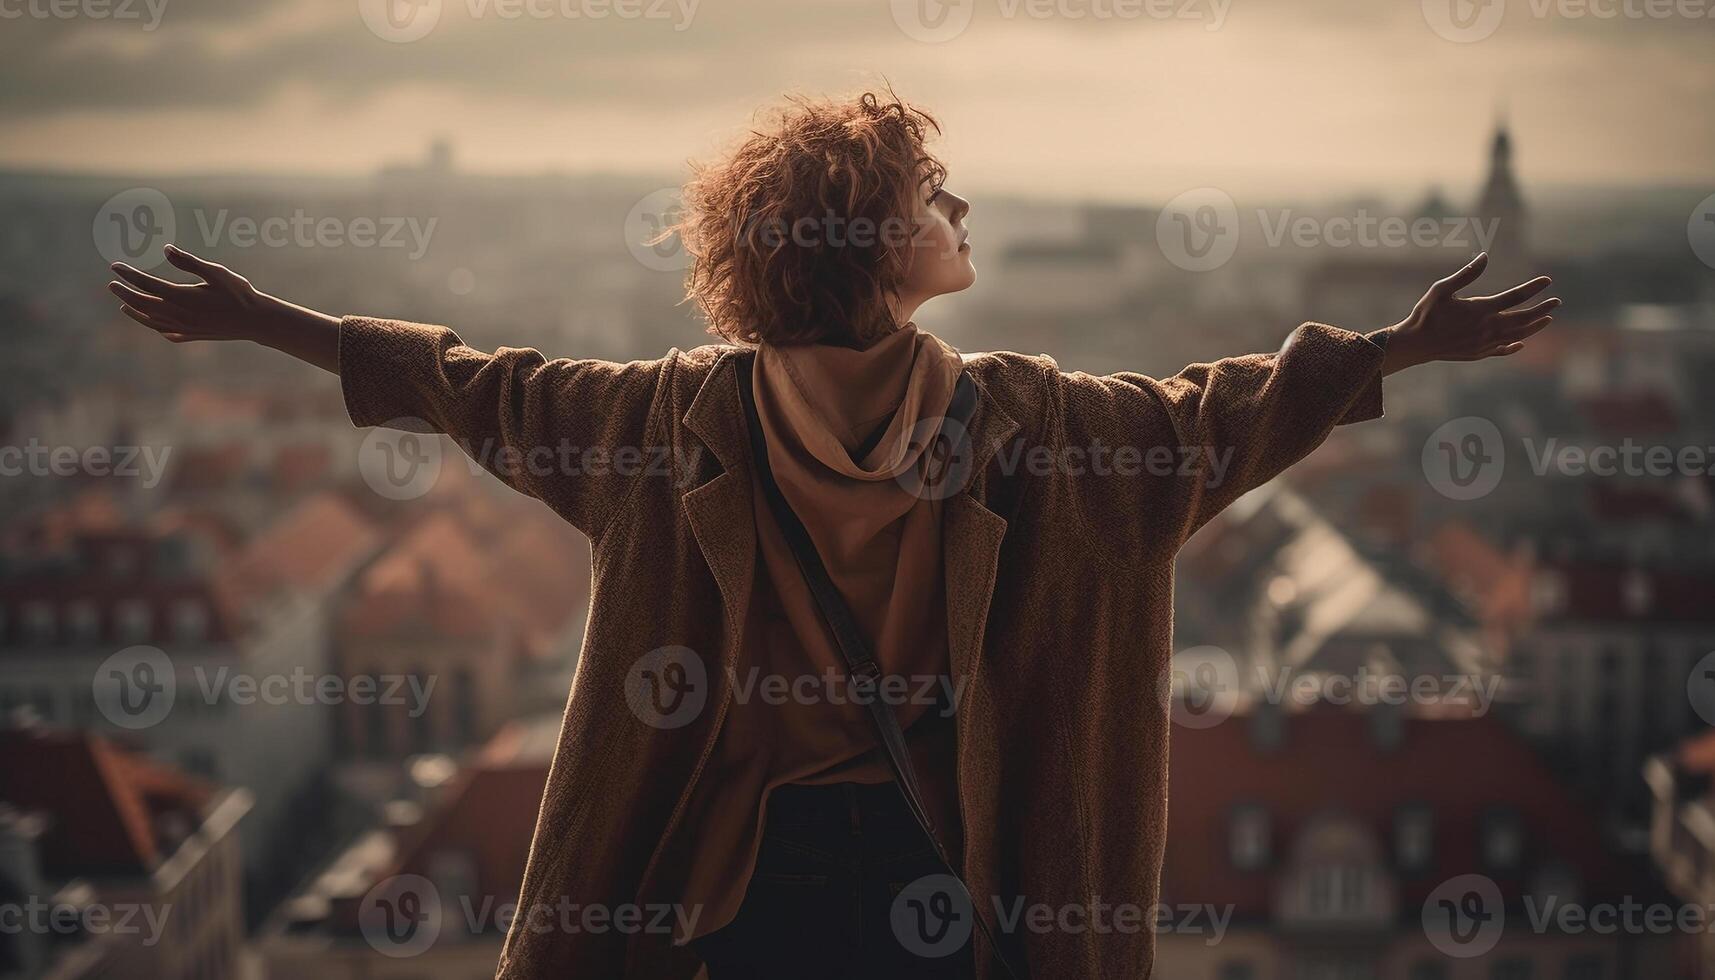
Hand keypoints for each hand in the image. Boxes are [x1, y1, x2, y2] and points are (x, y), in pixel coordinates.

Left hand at [107, 244, 268, 343]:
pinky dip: (155, 327)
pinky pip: (166, 332)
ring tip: (124, 305)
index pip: (146, 284)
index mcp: (182, 296)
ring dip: (135, 312)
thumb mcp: (215, 272)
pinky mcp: (193, 335)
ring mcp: (185, 328)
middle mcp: (179, 315)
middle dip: (125, 293)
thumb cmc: (238, 293)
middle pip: (143, 304)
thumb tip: (166, 249)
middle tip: (112, 284)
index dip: (128, 275)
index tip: (115, 266)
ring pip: (151, 321)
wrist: (256, 321)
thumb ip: (188, 261)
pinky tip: (153, 323)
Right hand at [1381, 252, 1558, 374]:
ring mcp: (1484, 343)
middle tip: (1556, 302)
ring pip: (1517, 335)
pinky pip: (1502, 350)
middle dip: (1542, 309)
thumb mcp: (1442, 289)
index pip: (1516, 296)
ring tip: (1547, 320)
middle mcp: (1487, 328)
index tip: (1547, 280)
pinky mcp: (1478, 354)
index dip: (1533, 288)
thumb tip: (1484, 257)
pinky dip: (1514, 346)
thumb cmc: (1426, 314)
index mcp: (1481, 309)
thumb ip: (1465, 274)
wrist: (1415, 344)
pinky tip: (1521, 343)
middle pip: (1523, 318)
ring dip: (1534, 327)